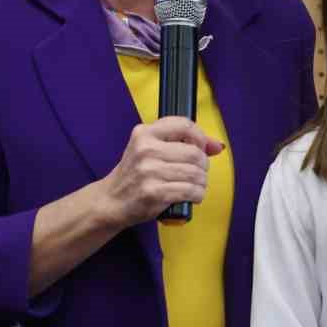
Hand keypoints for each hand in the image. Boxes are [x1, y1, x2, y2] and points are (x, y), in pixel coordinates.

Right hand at [99, 117, 223, 228]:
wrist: (110, 201)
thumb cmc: (134, 176)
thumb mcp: (150, 151)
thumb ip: (181, 143)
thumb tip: (216, 145)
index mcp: (144, 134)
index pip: (184, 125)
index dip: (200, 137)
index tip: (203, 147)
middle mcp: (146, 149)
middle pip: (195, 153)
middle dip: (203, 165)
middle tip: (197, 172)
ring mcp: (149, 171)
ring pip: (196, 173)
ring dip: (201, 182)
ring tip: (194, 185)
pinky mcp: (154, 193)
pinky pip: (191, 191)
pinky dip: (197, 195)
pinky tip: (191, 196)